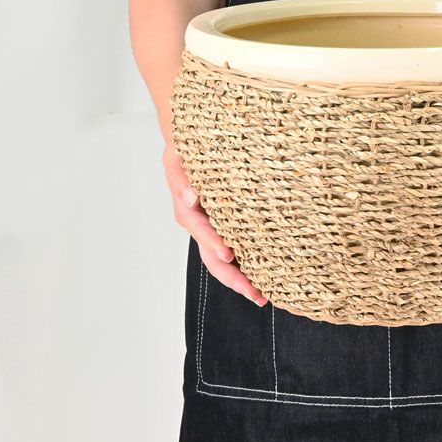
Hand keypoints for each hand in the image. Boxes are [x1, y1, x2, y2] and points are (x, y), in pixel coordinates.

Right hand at [163, 143, 267, 305]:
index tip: (228, 254)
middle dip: (231, 277)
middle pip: (211, 256)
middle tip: (254, 293)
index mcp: (188, 207)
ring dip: (239, 279)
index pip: (200, 228)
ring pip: (222, 259)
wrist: (191, 145)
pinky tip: (264, 278)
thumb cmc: (186, 151)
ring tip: (261, 295)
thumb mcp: (176, 159)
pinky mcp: (224, 226)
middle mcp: (200, 223)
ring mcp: (211, 227)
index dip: (212, 242)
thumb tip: (191, 199)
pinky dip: (245, 266)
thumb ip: (180, 179)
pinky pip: (233, 249)